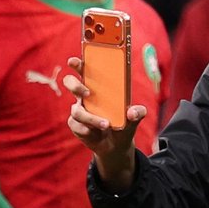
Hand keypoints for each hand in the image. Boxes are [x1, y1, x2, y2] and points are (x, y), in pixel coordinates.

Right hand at [63, 56, 145, 191]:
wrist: (115, 145)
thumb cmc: (123, 124)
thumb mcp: (134, 118)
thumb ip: (138, 113)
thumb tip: (132, 112)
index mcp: (97, 87)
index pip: (85, 71)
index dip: (78, 64)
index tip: (74, 61)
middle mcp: (85, 97)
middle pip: (70, 83)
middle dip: (75, 85)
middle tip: (87, 93)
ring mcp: (79, 111)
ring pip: (76, 110)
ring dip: (91, 118)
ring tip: (105, 125)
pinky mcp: (76, 125)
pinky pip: (76, 124)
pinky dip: (86, 129)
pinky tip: (94, 133)